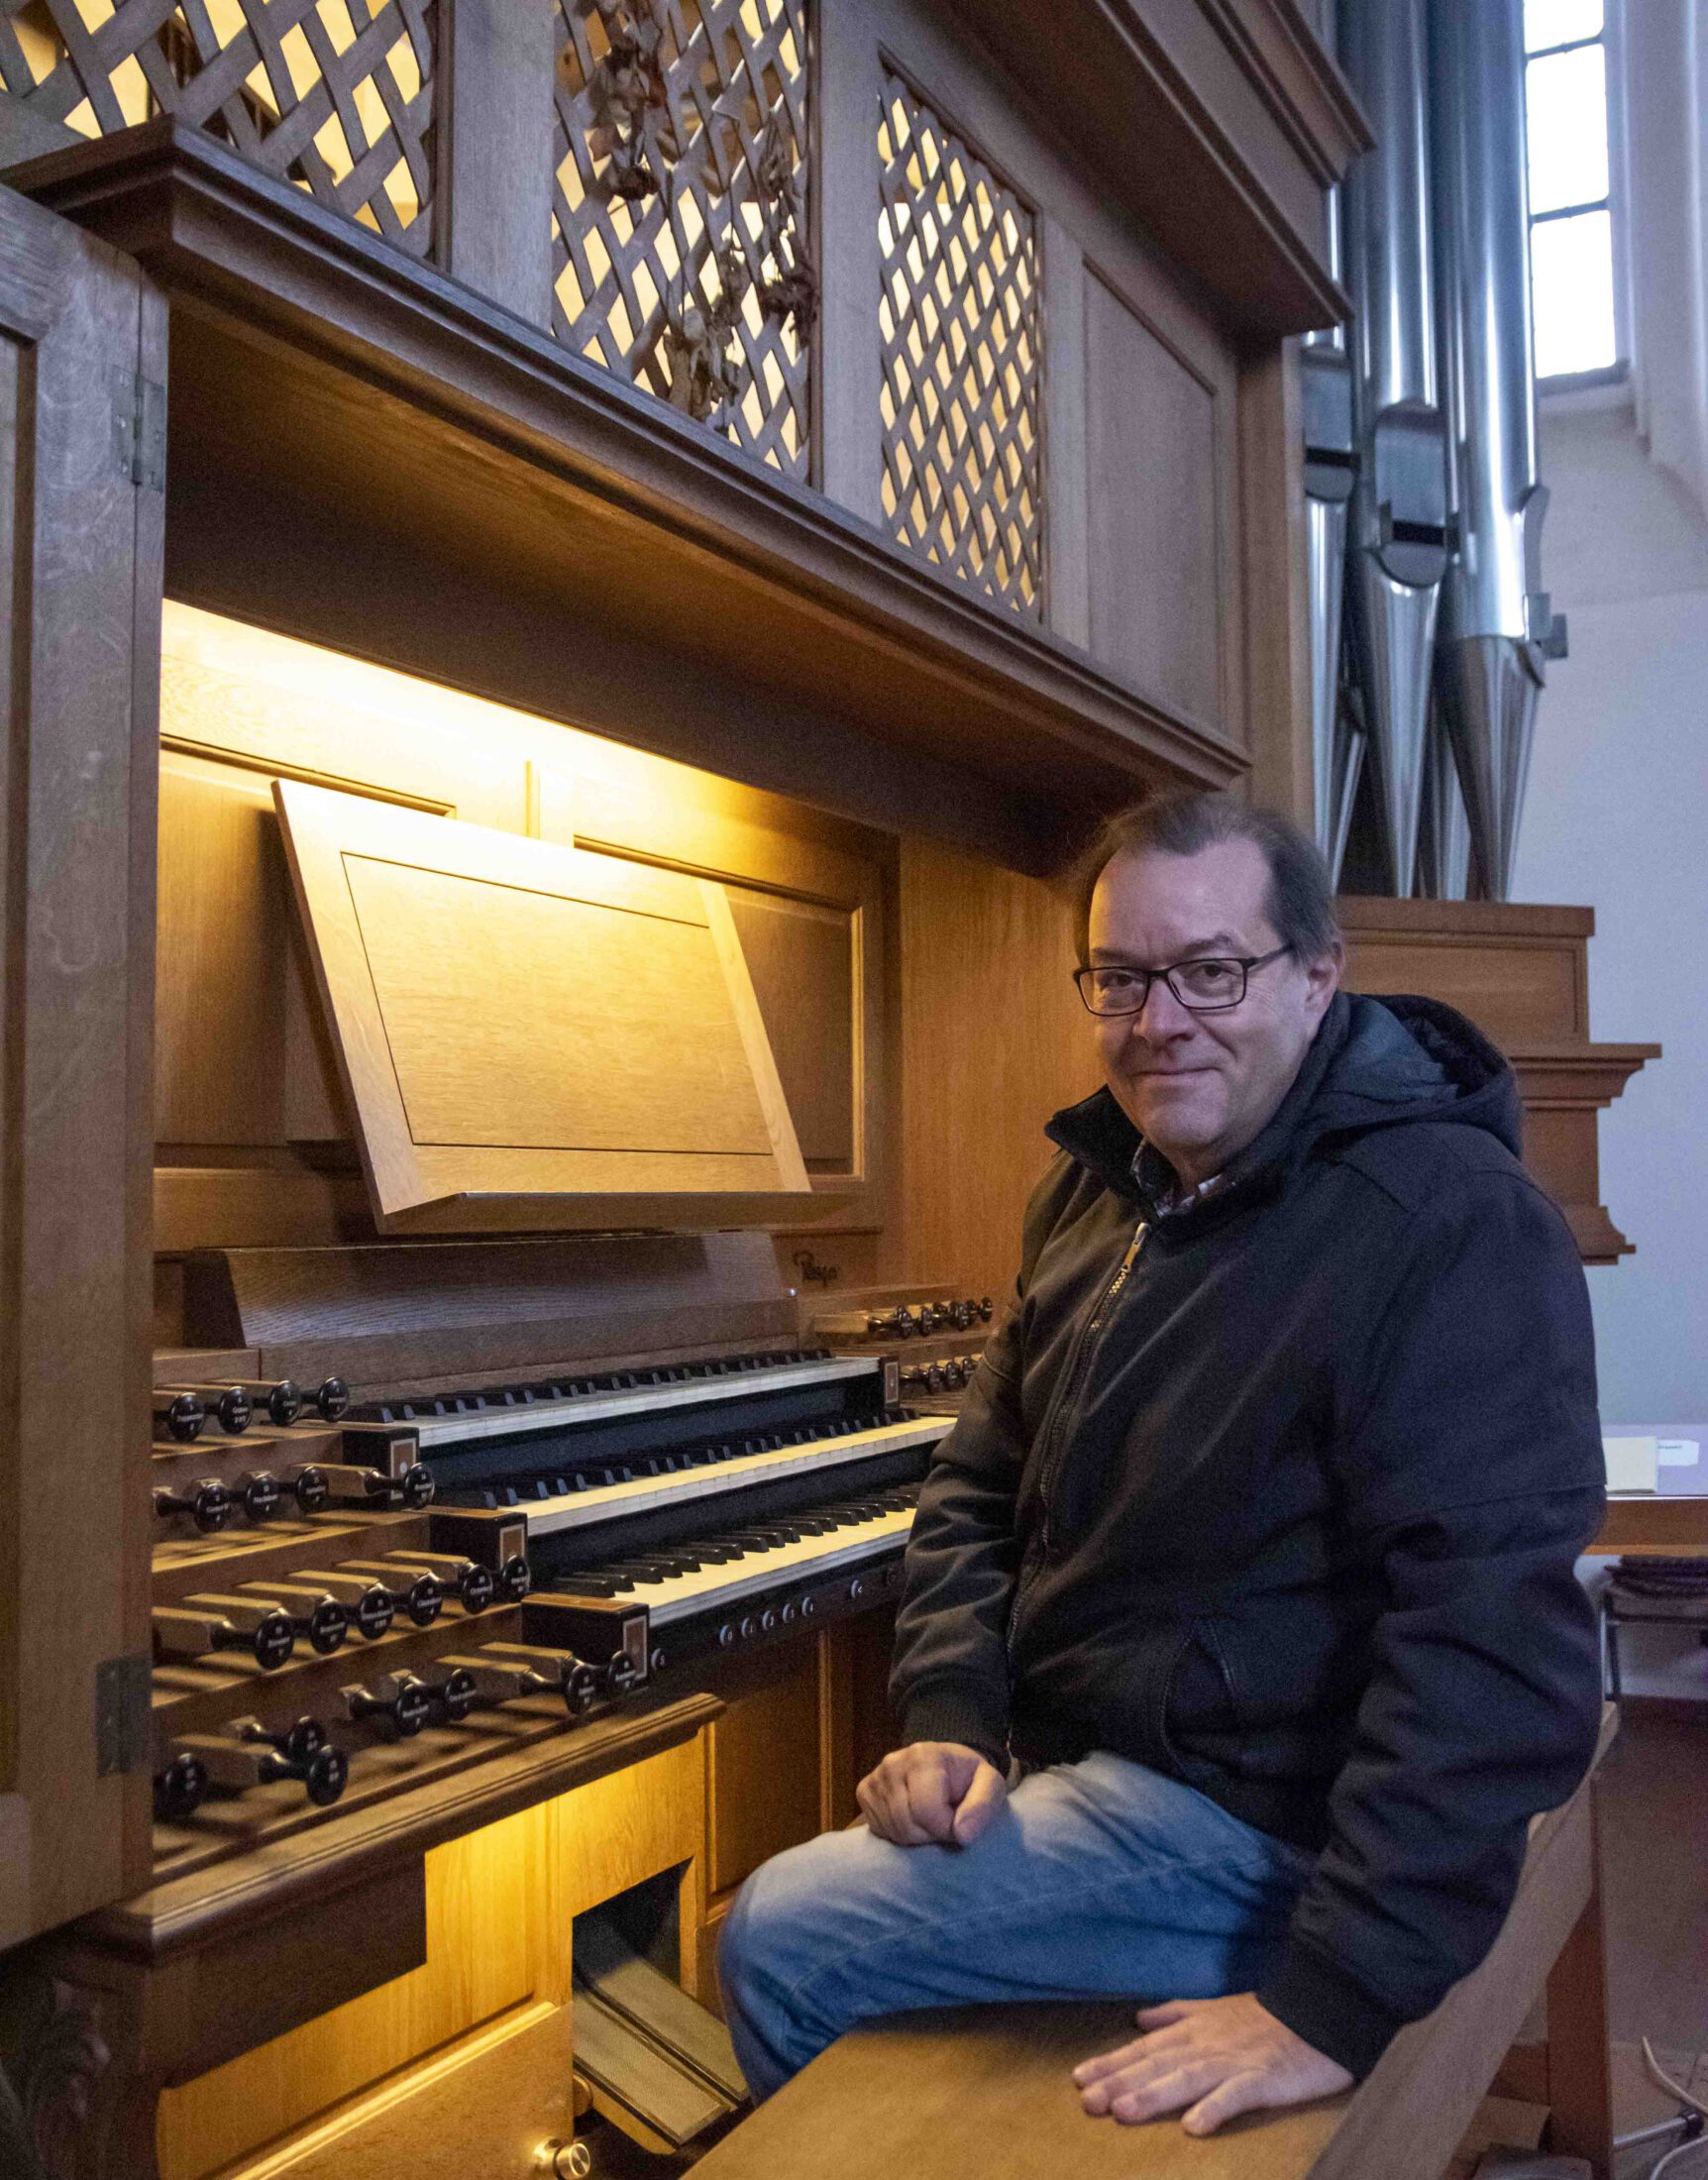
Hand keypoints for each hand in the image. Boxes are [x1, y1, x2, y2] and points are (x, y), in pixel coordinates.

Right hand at [855, 1742, 1007, 1845]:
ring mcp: (875, 1777)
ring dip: (916, 1838)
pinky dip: (898, 1834)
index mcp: (924, 1756)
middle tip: (945, 1822)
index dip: (946, 1828)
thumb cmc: (969, 1779)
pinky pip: (879, 1830)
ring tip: (931, 1821)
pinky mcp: (864, 1791)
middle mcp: (893, 1762)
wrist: (946, 1766)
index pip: (926, 1812)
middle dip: (930, 1835)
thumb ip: (983, 1807)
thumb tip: (962, 1834)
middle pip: (906, 1825)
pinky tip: (912, 1820)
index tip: (959, 1822)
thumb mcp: (990, 1786)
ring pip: (892, 1831)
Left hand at [1073, 1993, 1351, 2133]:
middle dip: (1120, 2082)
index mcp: (1193, 2029)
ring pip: (1186, 2079)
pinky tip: (1193, 2127)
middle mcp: (1205, 2044)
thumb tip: (1140, 2020)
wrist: (1316, 2012)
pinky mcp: (1262, 2079)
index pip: (1144, 2048)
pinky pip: (1235, 2096)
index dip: (1112, 2063)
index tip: (1079, 2078)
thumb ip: (1176, 2013)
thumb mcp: (1214, 2008)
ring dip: (1153, 2095)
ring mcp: (1232, 2062)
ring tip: (1123, 2112)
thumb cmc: (1264, 2017)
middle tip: (1087, 2102)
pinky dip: (1214, 2109)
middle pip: (1157, 2065)